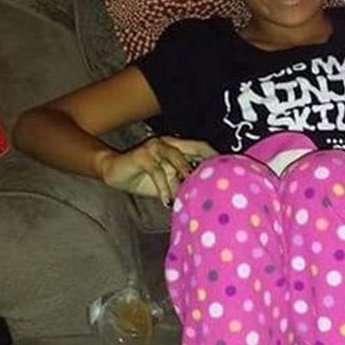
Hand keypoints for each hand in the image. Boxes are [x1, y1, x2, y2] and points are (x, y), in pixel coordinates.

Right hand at [98, 137, 216, 205]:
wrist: (114, 172)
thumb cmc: (145, 179)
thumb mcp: (169, 183)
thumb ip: (184, 186)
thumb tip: (205, 200)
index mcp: (179, 147)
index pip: (203, 148)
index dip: (216, 158)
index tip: (230, 172)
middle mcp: (170, 143)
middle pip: (195, 147)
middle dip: (208, 159)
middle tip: (219, 176)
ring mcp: (156, 147)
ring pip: (176, 157)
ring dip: (185, 172)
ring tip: (193, 185)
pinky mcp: (142, 156)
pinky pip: (156, 172)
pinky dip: (163, 188)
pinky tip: (167, 202)